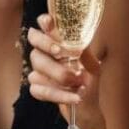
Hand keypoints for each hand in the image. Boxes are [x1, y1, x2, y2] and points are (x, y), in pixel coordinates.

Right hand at [27, 14, 104, 128]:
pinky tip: (75, 97)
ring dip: (59, 74)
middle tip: (60, 52)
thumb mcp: (93, 66)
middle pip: (34, 40)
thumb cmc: (90, 79)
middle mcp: (46, 53)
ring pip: (38, 66)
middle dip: (46, 44)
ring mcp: (39, 70)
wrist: (88, 106)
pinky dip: (59, 94)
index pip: (45, 25)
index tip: (49, 22)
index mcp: (59, 42)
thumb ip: (85, 54)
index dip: (44, 22)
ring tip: (79, 81)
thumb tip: (79, 44)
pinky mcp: (37, 88)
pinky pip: (41, 89)